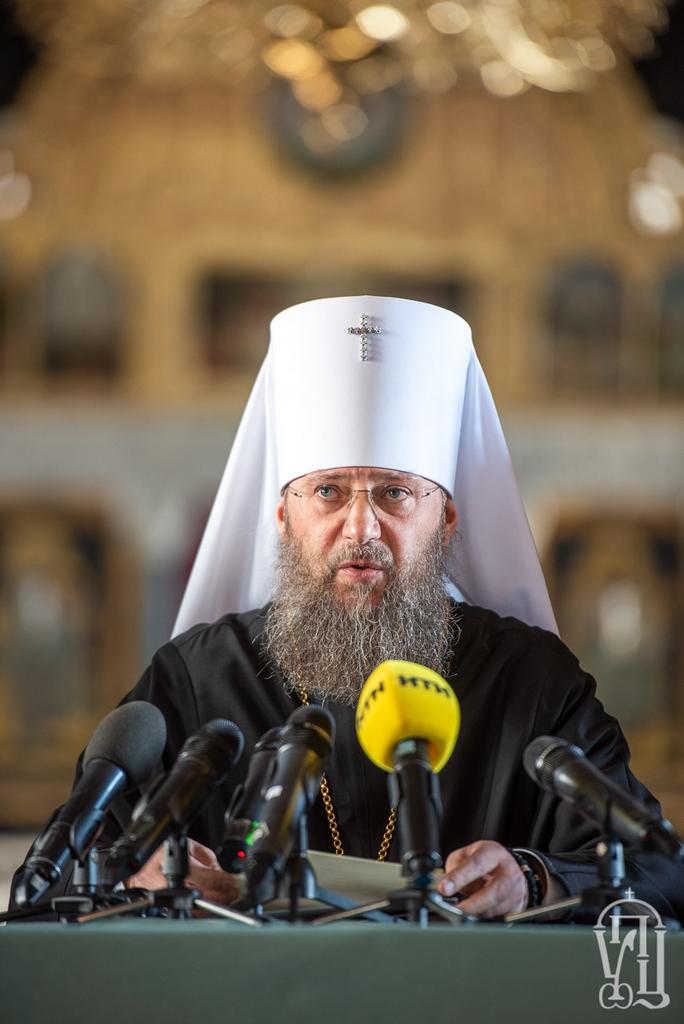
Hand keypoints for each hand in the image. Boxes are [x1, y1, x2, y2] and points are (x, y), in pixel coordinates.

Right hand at [124, 839, 239, 905]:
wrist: (139, 871)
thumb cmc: (162, 855)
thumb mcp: (189, 845)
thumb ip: (207, 857)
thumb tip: (221, 869)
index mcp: (181, 866)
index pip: (209, 877)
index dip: (225, 881)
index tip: (236, 882)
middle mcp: (177, 885)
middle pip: (207, 894)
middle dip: (225, 894)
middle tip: (237, 891)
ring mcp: (173, 897)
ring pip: (201, 905)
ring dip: (217, 903)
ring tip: (229, 898)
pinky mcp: (171, 906)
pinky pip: (191, 912)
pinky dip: (205, 910)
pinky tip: (213, 905)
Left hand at [437, 840, 527, 918]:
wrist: (508, 868)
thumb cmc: (483, 861)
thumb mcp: (465, 856)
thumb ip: (453, 869)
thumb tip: (442, 887)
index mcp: (493, 853)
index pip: (476, 865)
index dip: (459, 878)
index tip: (443, 888)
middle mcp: (508, 871)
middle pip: (494, 892)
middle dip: (472, 905)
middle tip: (454, 911)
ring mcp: (516, 891)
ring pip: (494, 909)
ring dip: (475, 912)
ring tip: (463, 908)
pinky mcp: (517, 908)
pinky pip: (497, 919)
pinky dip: (483, 918)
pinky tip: (477, 911)